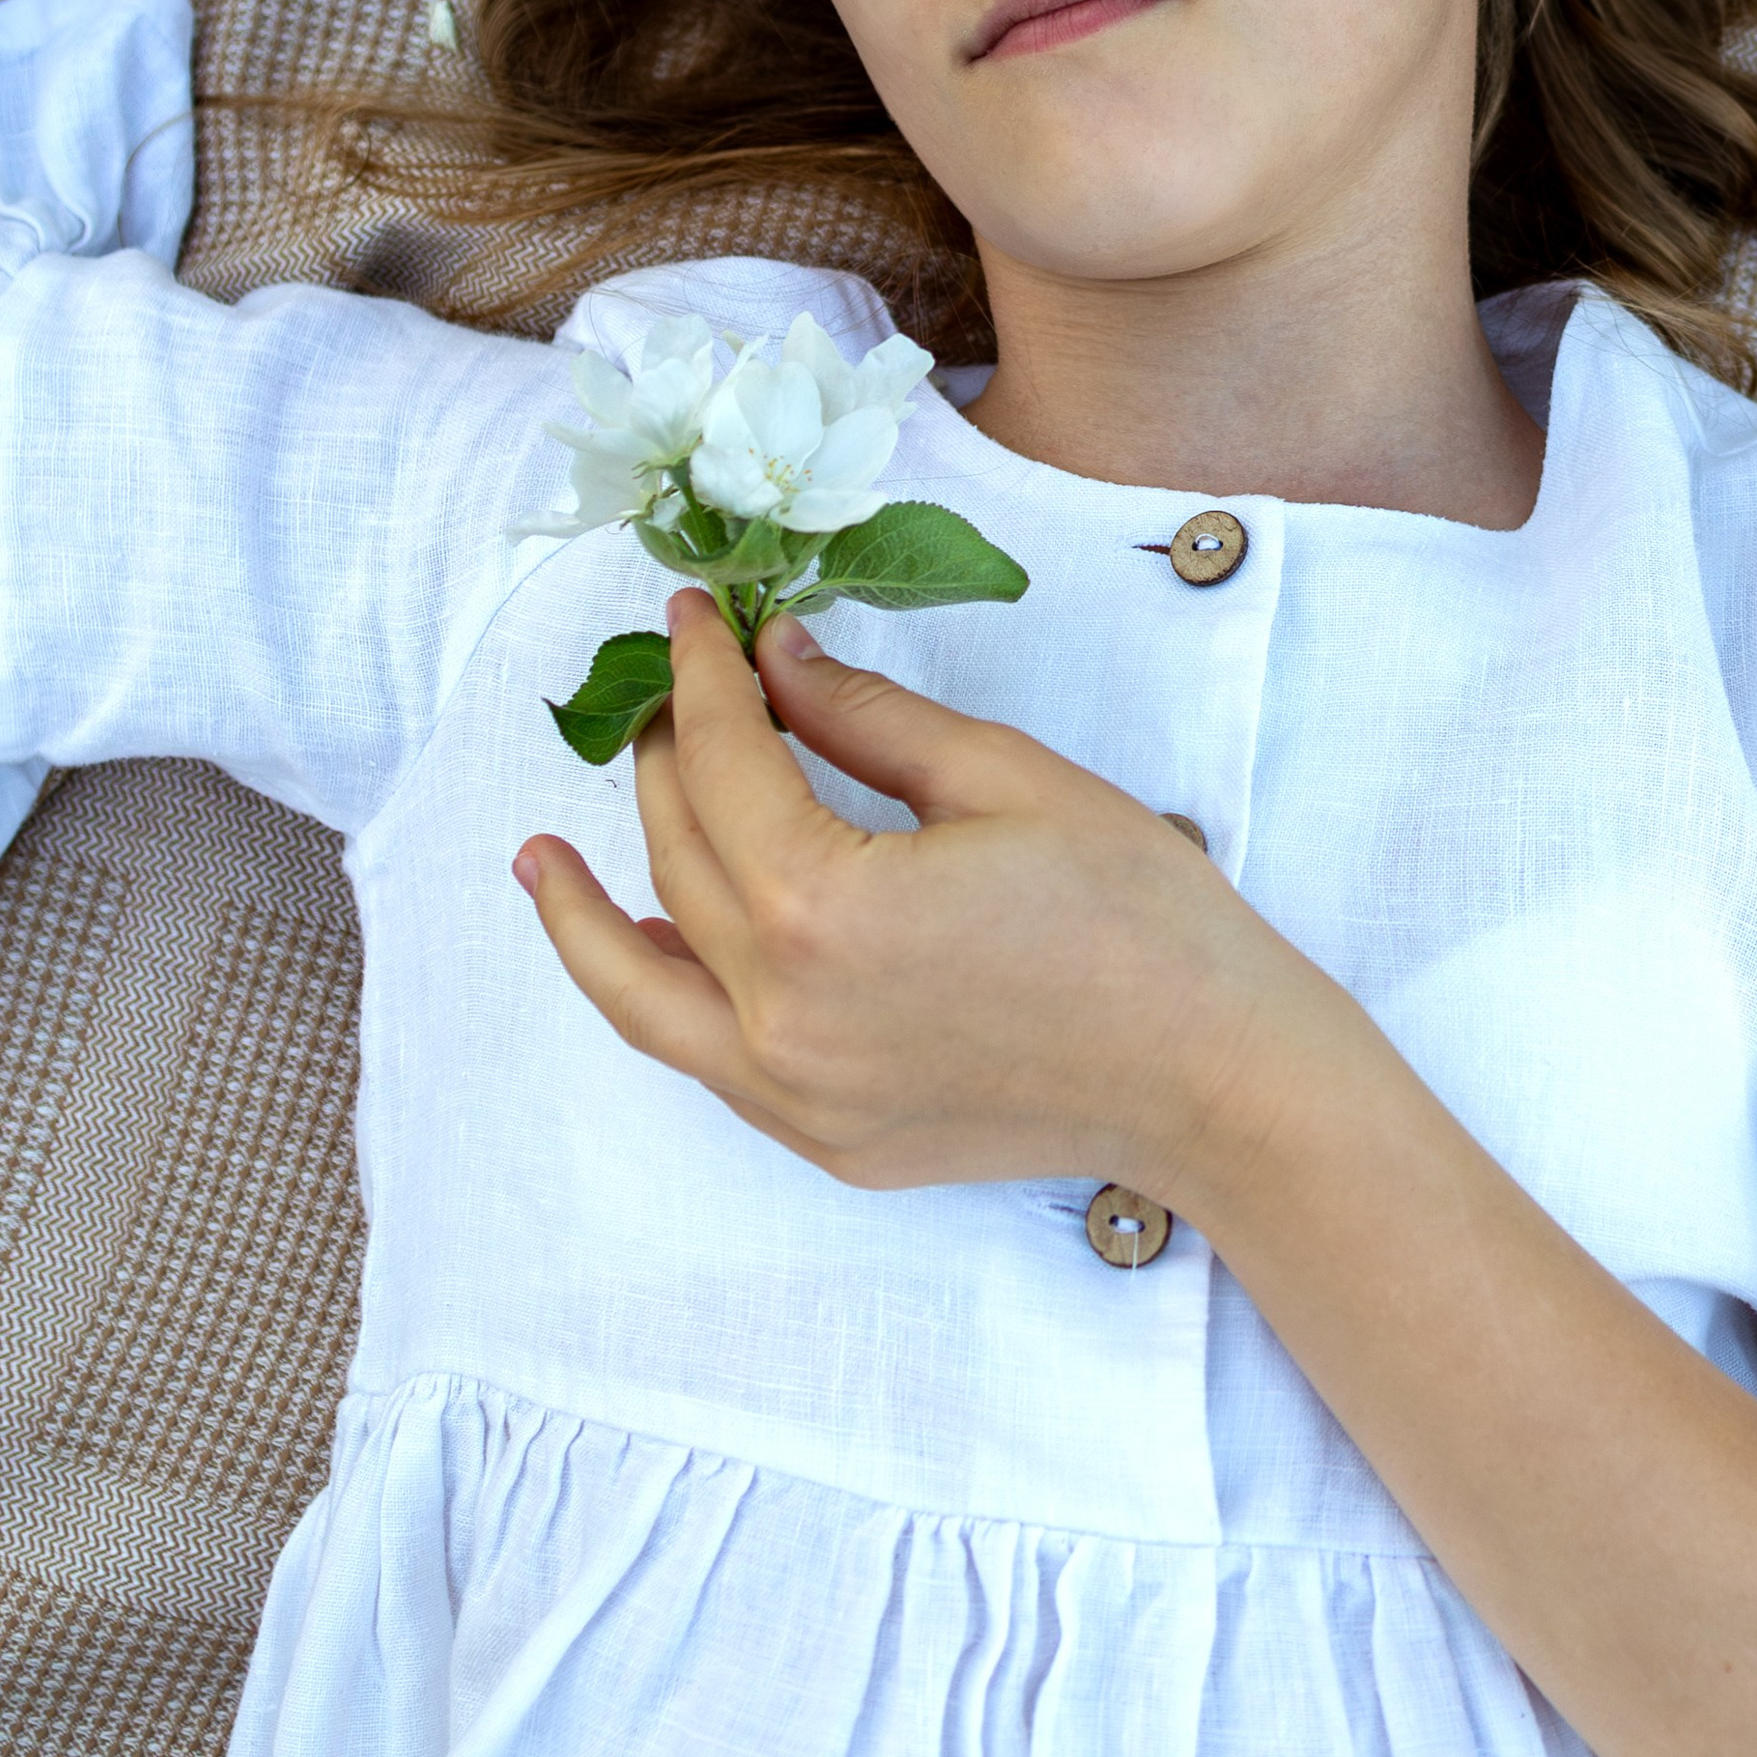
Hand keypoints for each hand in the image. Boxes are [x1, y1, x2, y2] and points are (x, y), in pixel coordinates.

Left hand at [517, 589, 1341, 1196]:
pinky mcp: (824, 1140)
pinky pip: (702, 1056)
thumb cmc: (1138, 918)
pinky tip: (649, 940)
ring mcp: (794, 1094)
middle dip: (667, 754)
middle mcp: (780, 1015)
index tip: (692, 616)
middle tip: (673, 688)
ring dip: (584, 914)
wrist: (1220, 1082)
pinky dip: (658, 992)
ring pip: (644, 987)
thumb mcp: (1002, 778)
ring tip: (535, 860)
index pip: (726, 761)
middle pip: (681, 854)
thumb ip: (863, 716)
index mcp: (822, 908)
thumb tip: (774, 656)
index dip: (704, 674)